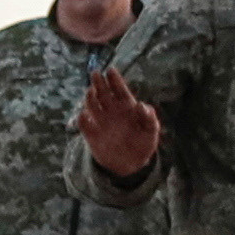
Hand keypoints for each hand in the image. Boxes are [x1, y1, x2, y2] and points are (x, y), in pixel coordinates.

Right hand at [76, 64, 160, 180]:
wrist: (131, 164)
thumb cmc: (143, 143)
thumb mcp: (151, 131)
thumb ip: (149, 118)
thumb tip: (141, 104)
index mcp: (126, 107)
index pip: (119, 89)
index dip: (114, 79)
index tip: (110, 70)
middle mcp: (112, 111)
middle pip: (103, 93)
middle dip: (99, 82)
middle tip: (95, 73)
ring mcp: (101, 122)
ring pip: (92, 105)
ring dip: (90, 98)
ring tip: (91, 91)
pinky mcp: (92, 135)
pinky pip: (84, 125)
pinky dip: (82, 120)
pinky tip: (84, 115)